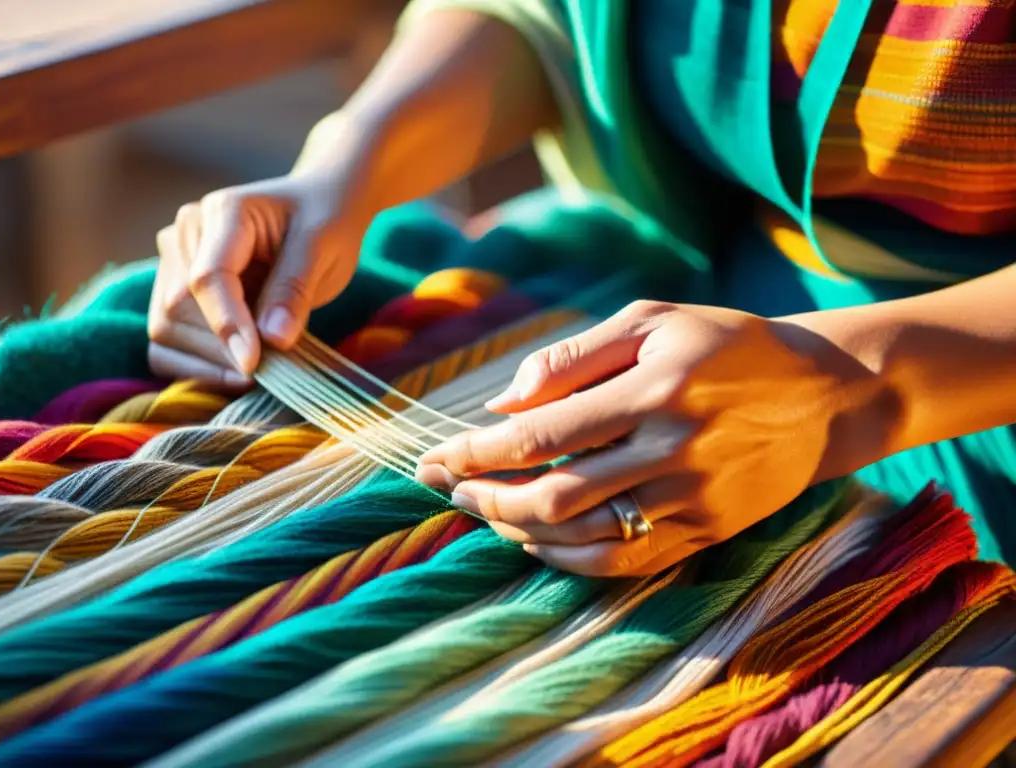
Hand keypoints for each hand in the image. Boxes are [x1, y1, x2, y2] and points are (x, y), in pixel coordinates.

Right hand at [148, 120, 379, 387]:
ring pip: (165, 329)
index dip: (227, 324)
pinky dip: (195, 367)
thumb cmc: (323, 222)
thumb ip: (295, 290)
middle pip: (178, 308)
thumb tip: (273, 339)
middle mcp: (186, 234)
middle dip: (220, 350)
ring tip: (258, 372)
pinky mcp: (174, 292)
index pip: (208, 276)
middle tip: (269, 373)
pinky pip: (165, 342)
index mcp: (223, 212)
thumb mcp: (323, 247)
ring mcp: (173, 263)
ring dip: (207, 363)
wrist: (317, 209)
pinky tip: (235, 375)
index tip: (254, 363)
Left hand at [416, 300, 898, 575]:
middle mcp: (673, 450)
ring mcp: (695, 499)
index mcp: (653, 389)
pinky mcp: (710, 531)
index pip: (541, 435)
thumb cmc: (726, 344)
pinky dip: (571, 560)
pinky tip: (540, 543)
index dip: (476, 454)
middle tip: (449, 491)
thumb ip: (573, 359)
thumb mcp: (652, 321)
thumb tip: (501, 404)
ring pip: (587, 537)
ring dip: (522, 532)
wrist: (823, 393)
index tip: (433, 460)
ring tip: (487, 513)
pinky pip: (628, 562)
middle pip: (556, 497)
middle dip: (487, 499)